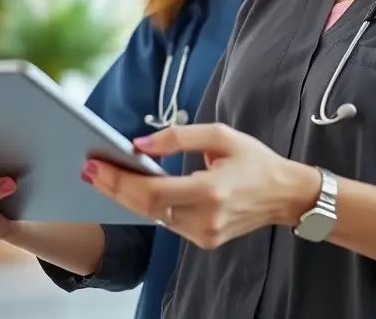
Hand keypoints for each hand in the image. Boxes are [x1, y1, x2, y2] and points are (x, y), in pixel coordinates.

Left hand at [82, 123, 319, 249]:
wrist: (285, 196)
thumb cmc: (254, 160)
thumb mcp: (221, 135)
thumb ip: (179, 137)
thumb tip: (139, 143)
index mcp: (211, 190)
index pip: (152, 191)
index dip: (119, 180)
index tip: (94, 164)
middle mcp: (205, 218)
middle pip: (145, 208)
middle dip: (113, 188)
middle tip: (89, 168)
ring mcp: (204, 234)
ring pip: (154, 217)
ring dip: (127, 196)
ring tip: (105, 175)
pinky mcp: (205, 241)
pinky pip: (168, 221)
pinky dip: (149, 205)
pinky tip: (134, 189)